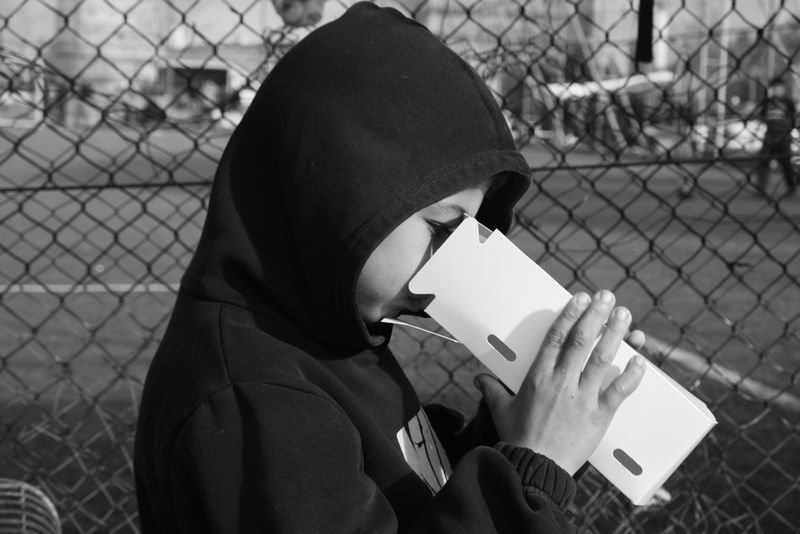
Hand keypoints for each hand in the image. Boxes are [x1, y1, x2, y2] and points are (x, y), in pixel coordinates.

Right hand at [475, 290, 645, 474]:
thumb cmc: (518, 438)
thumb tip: (478, 378)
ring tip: (625, 315)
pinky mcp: (599, 416)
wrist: (534, 468)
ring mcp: (582, 398)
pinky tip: (641, 360)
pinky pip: (619, 391)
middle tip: (607, 296)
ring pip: (602, 359)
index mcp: (538, 377)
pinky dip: (632, 375)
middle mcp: (561, 382)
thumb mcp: (502, 410)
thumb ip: (493, 390)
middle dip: (595, 315)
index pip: (555, 338)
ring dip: (615, 334)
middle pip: (581, 341)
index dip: (569, 315)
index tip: (580, 298)